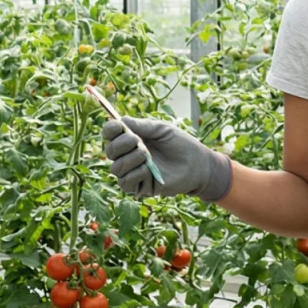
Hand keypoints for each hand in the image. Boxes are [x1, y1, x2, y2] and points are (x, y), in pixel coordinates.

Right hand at [101, 118, 233, 201]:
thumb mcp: (162, 130)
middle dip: (121, 144)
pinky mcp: (139, 187)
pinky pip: (125, 182)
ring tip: (147, 155)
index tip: (118, 127)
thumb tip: (120, 120)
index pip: (110, 134)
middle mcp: (128, 155)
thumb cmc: (180, 144)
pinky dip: (135, 174)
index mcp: (131, 138)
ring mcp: (132, 171)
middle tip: (137, 141)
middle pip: (109, 150)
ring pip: (115, 167)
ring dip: (130, 159)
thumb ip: (142, 125)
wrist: (197, 164)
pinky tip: (148, 169)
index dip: (109, 130)